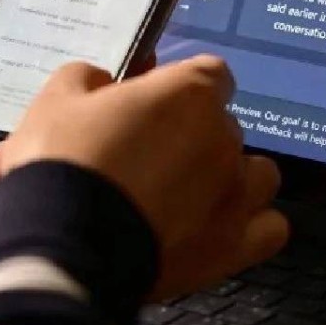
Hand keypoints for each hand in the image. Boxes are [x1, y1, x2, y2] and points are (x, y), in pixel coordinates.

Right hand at [0, 57, 289, 298]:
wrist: (60, 249)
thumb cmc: (60, 163)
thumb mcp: (55, 101)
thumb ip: (88, 79)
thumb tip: (103, 81)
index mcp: (189, 94)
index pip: (211, 74)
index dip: (181, 89)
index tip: (151, 106)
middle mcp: (225, 139)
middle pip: (225, 127)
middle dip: (194, 137)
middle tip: (150, 159)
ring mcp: (237, 195)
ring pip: (259, 174)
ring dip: (232, 178)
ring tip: (191, 197)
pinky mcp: (236, 248)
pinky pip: (270, 228)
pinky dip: (251, 226)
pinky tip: (218, 230)